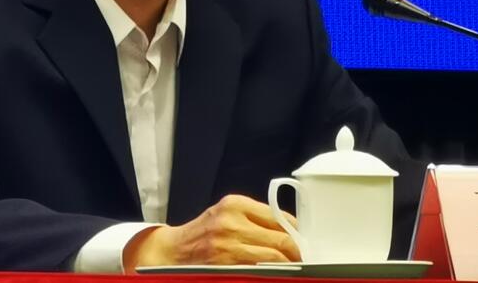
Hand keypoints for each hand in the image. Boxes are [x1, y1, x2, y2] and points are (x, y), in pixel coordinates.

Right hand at [124, 194, 300, 269]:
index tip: (306, 241)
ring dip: (288, 265)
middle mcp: (231, 222)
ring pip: (272, 258)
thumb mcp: (227, 213)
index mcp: (235, 204)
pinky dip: (270, 272)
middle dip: (297, 251)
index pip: (280, 217)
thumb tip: (291, 229)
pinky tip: (275, 273)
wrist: (171, 251)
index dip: (297, 232)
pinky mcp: (223, 266)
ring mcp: (227, 246)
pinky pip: (257, 270)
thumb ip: (255, 217)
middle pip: (280, 239)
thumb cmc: (204, 232)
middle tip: (306, 258)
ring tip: (296, 267)